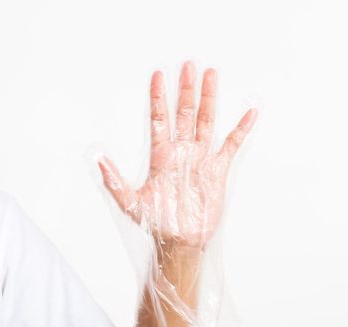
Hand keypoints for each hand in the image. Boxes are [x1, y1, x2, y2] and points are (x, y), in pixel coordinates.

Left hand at [98, 60, 256, 247]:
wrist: (180, 240)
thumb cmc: (157, 222)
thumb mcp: (131, 203)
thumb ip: (115, 181)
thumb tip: (98, 161)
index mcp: (161, 156)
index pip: (159, 119)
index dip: (158, 97)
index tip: (157, 75)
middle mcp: (181, 151)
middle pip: (184, 113)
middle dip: (185, 89)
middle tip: (188, 65)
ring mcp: (200, 158)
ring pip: (205, 121)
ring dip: (208, 99)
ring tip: (211, 75)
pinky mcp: (217, 170)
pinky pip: (231, 145)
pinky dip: (240, 129)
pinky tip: (249, 113)